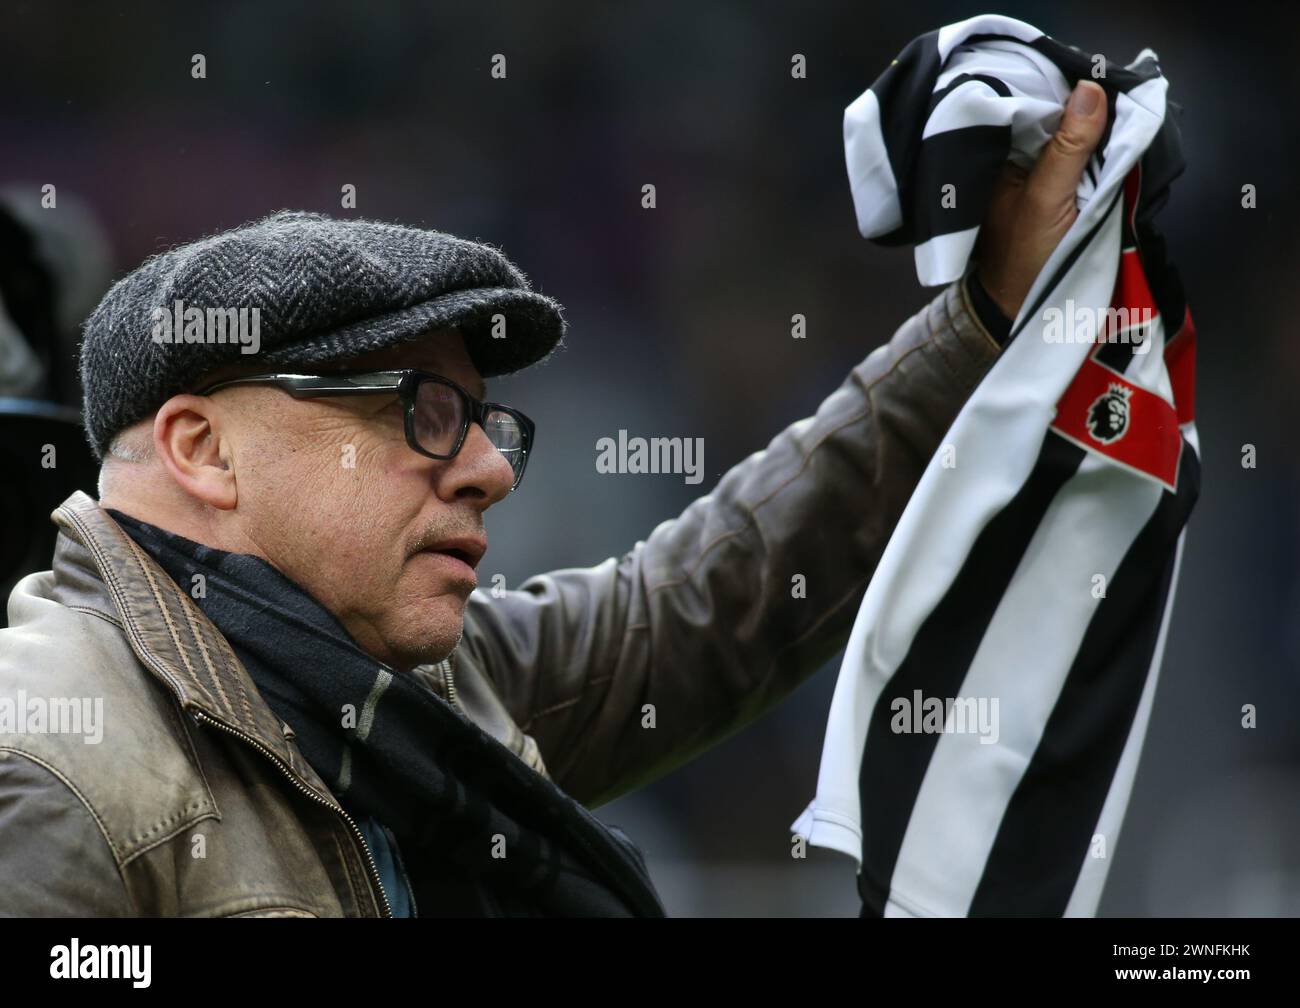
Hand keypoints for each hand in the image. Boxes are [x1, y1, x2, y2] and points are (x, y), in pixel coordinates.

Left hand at [976, 80, 1108, 320]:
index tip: (1106, 70)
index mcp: (1003, 156)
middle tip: (1127, 81)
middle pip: (1059, 115)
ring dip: (1099, 124)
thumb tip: (1090, 88)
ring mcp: (1043, 174)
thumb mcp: (1046, 200)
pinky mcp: (1064, 191)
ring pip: (1075, 135)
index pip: (1036, 103)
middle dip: (1088, 102)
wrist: (1021, 309)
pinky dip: (1102, 148)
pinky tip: (1121, 133)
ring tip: (1130, 101)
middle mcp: (1019, 159)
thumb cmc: (1025, 257)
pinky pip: (1086, 158)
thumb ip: (1067, 148)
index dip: (1069, 85)